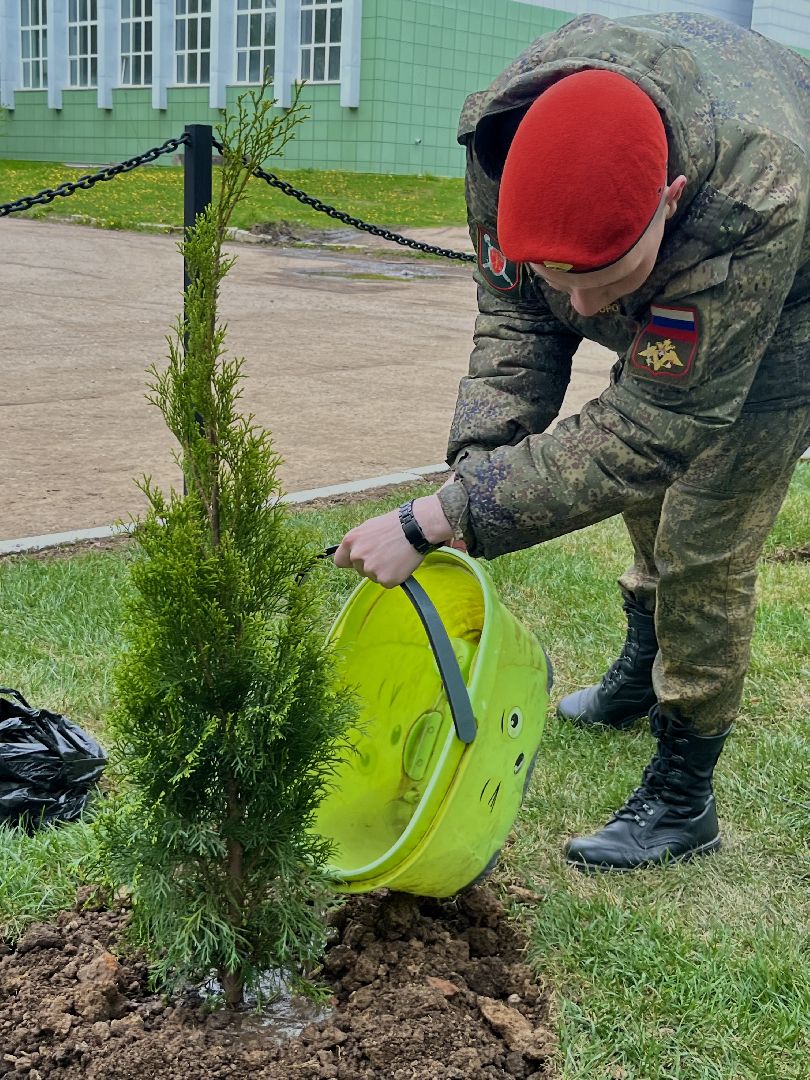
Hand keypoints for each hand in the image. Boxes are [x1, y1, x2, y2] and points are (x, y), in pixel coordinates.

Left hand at [333, 494, 453, 587]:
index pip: (340, 561)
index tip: (360, 560)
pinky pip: (387, 583)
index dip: (351, 562)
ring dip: (383, 571)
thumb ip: (357, 542)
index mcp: (350, 541)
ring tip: (395, 555)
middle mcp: (357, 555)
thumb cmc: (395, 524)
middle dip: (371, 565)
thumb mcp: (369, 527)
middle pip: (359, 570)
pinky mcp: (385, 579)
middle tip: (387, 553)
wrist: (416, 527)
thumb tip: (352, 554)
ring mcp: (370, 569)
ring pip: (373, 577)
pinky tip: (401, 563)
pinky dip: (394, 576)